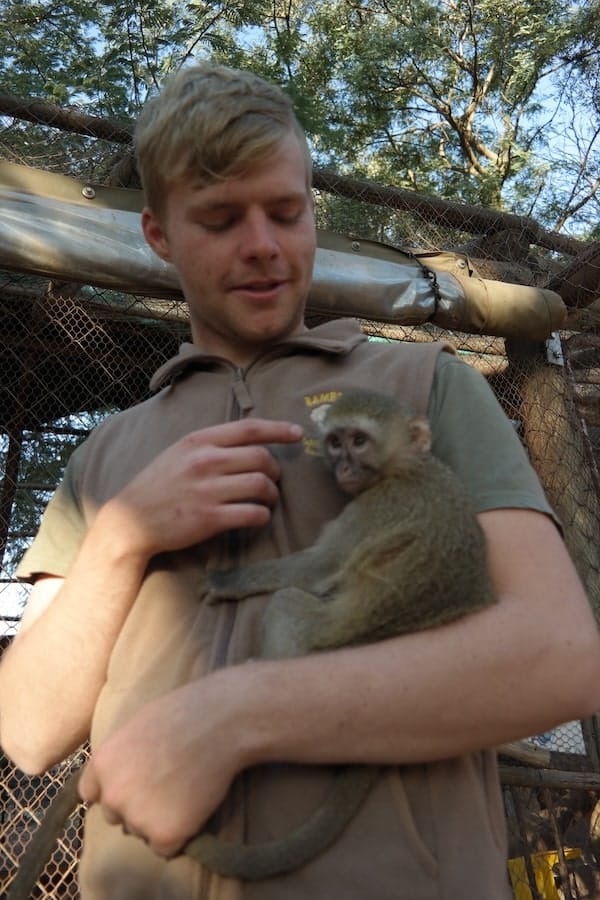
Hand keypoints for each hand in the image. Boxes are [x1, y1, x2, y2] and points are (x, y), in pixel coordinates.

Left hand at [78, 672, 244, 856]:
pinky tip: (194, 806)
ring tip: (185, 790)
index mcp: (101, 764)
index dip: (114, 789)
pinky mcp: (165, 834)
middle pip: (116, 815)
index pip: (92, 793)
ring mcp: (137, 817)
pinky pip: (165, 848)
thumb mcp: (136, 726)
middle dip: (136, 805)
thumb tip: (116, 777)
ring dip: (158, 820)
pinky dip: (180, 834)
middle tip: (168, 784)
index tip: (135, 783)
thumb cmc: (185, 713)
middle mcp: (112, 795)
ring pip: (141, 831)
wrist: (221, 722)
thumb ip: (119, 756)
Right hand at [107, 418, 302, 557]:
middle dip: (275, 470)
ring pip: (261, 485)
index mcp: (199, 441)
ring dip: (272, 494)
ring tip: (266, 499)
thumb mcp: (179, 452)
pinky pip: (253, 513)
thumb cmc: (158, 485)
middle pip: (262, 457)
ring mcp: (207, 490)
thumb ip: (210, 445)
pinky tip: (258, 516)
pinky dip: (262, 515)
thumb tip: (250, 443)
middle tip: (272, 480)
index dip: (279, 429)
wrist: (130, 521)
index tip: (298, 434)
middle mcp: (205, 461)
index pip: (249, 429)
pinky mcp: (209, 518)